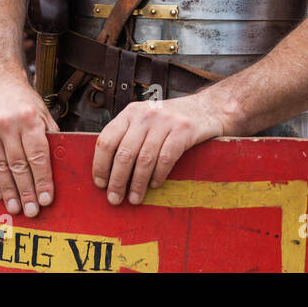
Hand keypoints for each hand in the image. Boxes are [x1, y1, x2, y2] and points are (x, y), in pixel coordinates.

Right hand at [0, 77, 57, 216]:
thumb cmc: (23, 99)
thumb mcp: (43, 112)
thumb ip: (49, 137)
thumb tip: (57, 168)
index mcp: (29, 117)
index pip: (38, 155)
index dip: (42, 180)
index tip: (46, 199)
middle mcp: (7, 123)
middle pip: (18, 165)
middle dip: (27, 191)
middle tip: (32, 210)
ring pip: (0, 167)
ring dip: (9, 191)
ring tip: (16, 207)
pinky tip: (0, 193)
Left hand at [92, 94, 222, 206]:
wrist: (207, 107)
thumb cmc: (170, 121)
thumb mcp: (145, 120)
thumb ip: (128, 137)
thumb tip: (107, 171)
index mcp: (130, 113)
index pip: (107, 140)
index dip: (100, 165)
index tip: (100, 184)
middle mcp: (144, 115)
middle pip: (124, 153)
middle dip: (117, 180)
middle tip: (114, 199)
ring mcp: (165, 121)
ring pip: (144, 159)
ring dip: (137, 183)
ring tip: (134, 199)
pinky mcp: (183, 130)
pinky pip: (166, 158)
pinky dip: (158, 175)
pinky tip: (155, 185)